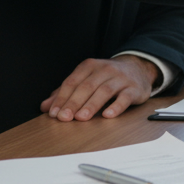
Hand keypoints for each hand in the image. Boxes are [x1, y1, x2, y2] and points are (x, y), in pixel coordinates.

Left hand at [40, 55, 157, 121]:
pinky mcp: (134, 89)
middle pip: (87, 86)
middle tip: (65, 117)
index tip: (54, 113)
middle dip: (74, 102)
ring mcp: (121, 79)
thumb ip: (66, 92)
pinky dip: (116, 106)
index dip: (62, 98)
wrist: (139, 68)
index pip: (72, 82)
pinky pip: (125, 97)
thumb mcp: (86, 79)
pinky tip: (107, 115)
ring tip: (81, 118)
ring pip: (104, 91)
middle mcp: (105, 70)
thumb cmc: (108, 77)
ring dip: (91, 105)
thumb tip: (45, 107)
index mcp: (90, 66)